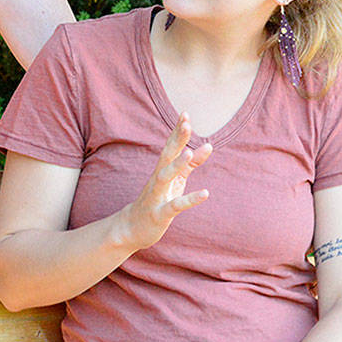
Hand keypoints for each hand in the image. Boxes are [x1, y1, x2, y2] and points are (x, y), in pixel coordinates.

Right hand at [117, 113, 211, 251]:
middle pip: (166, 156)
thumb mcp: (177, 180)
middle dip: (176, 140)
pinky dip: (190, 199)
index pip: (170, 147)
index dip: (177, 131)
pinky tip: (205, 193)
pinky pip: (175, 205)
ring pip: (165, 177)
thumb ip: (192, 163)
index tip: (185, 114)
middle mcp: (157, 179)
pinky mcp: (160, 213)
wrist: (133, 228)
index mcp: (162, 170)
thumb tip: (209, 145)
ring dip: (176, 165)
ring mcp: (157, 195)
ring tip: (188, 152)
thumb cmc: (158, 200)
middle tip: (186, 124)